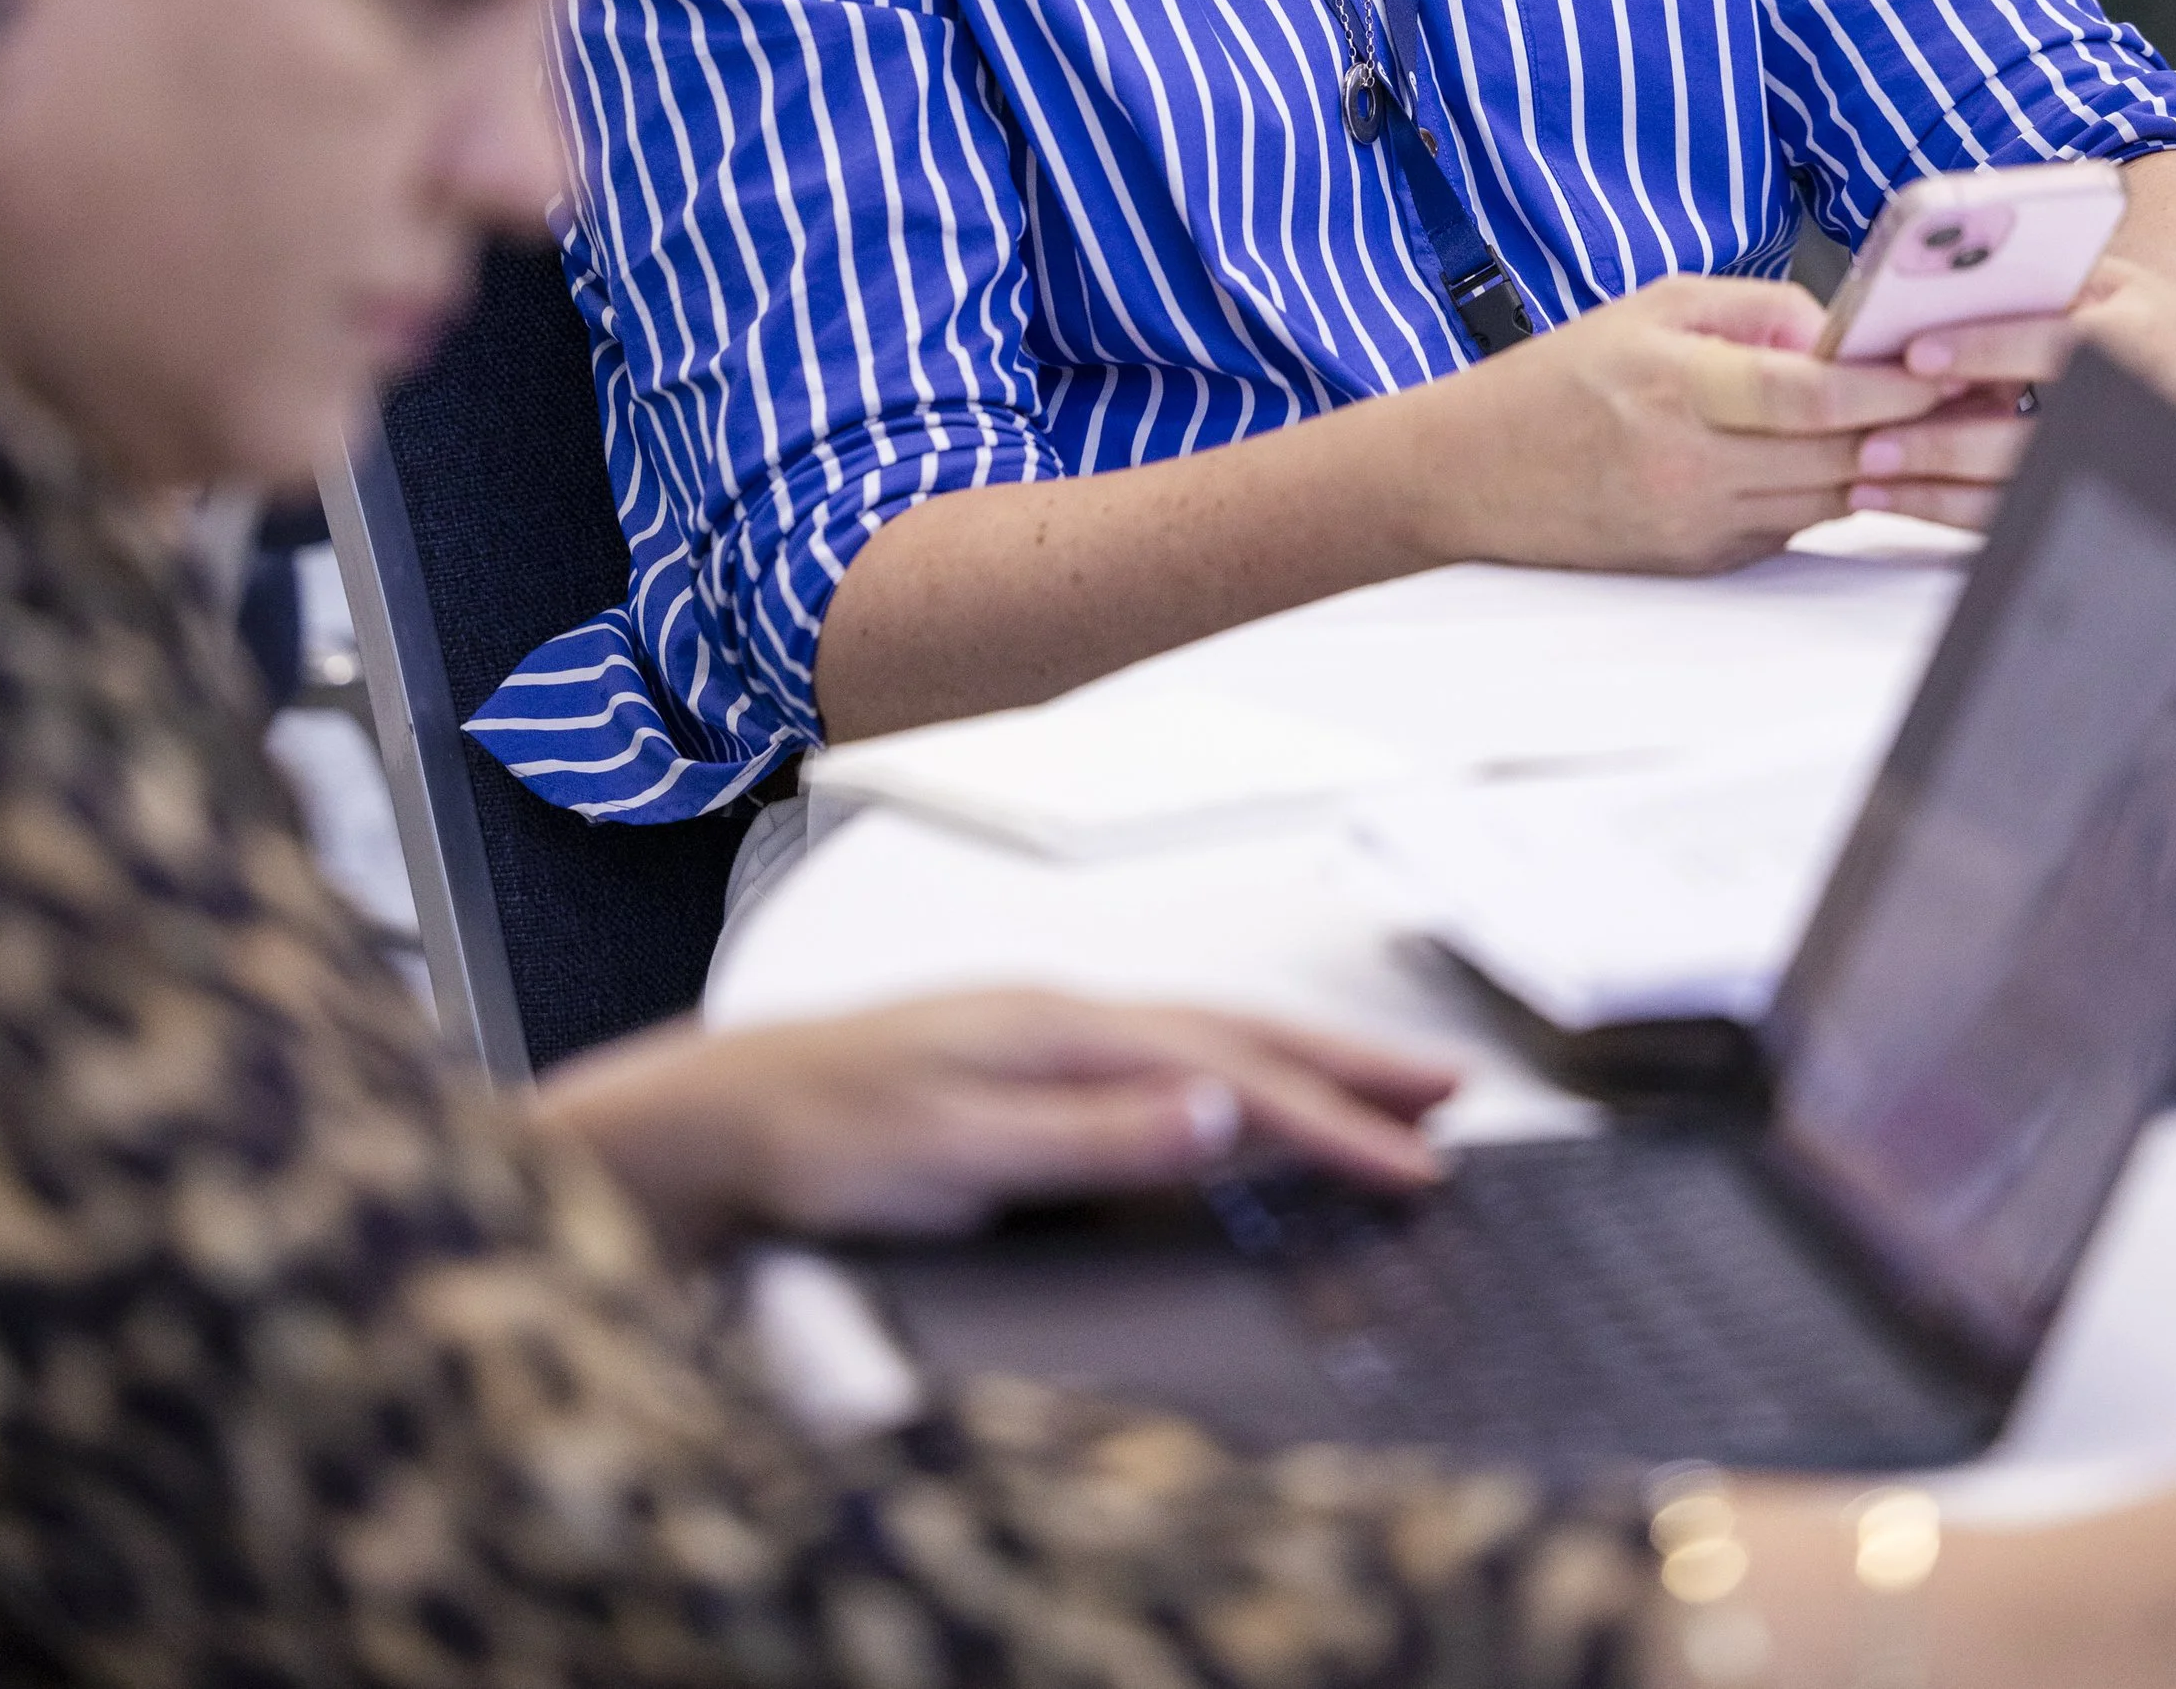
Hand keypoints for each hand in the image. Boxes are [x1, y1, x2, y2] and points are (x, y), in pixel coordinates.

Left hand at [533, 987, 1457, 1256]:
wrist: (727, 1119)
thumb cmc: (829, 1132)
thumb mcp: (963, 1147)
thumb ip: (1095, 1132)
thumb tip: (1219, 1110)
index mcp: (1072, 1027)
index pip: (1236, 1076)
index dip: (1335, 1123)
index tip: (1418, 1160)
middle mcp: (1073, 1016)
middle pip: (1241, 1039)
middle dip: (1350, 1069)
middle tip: (1448, 1095)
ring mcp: (1053, 1034)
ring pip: (1211, 1045)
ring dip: (1304, 1068)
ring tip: (1382, 1091)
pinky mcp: (1033, 1067)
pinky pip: (1169, 1065)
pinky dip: (1239, 1080)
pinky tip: (1250, 1107)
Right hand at [1421, 271, 1952, 575]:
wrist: (1470, 474)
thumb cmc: (1557, 379)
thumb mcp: (1652, 306)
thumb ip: (1756, 308)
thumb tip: (1844, 330)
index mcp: (1674, 384)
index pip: (1801, 395)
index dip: (1881, 390)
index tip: (1940, 371)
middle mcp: (1688, 462)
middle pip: (1834, 455)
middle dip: (1917, 428)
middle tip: (1988, 401)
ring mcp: (1697, 522)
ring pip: (1828, 499)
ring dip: (1895, 470)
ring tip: (1959, 435)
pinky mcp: (1704, 560)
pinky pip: (1795, 528)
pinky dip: (1837, 496)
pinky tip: (1877, 469)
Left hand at [1843, 250, 2175, 526]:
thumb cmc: (2156, 323)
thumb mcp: (2115, 282)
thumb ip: (2039, 282)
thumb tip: (1938, 279)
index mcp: (2134, 338)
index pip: (2053, 345)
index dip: (1984, 351)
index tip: (1917, 354)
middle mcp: (2128, 409)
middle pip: (2027, 437)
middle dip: (1945, 444)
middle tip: (1873, 441)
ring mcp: (2116, 466)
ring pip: (2017, 492)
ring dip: (1937, 493)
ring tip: (1866, 481)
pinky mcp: (2097, 501)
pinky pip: (2019, 520)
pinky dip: (1954, 515)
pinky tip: (1901, 501)